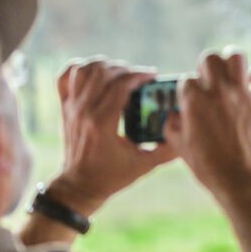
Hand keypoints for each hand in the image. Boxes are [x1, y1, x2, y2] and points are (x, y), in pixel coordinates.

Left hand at [50, 58, 176, 214]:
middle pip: (103, 73)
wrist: (80, 185)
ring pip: (84, 69)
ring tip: (120, 72)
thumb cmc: (112, 177)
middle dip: (126, 69)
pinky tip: (95, 72)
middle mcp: (84, 111)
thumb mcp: (144, 165)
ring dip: (105, 65)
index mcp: (102, 124)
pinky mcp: (64, 106)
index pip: (120, 85)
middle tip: (140, 77)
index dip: (139, 75)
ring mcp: (71, 107)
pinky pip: (65, 76)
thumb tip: (186, 131)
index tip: (153, 76)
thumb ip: (167, 150)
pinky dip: (80, 67)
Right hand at [164, 49, 250, 197]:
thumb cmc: (208, 168)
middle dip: (207, 66)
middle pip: (210, 57)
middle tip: (211, 80)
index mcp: (195, 102)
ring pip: (237, 56)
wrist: (240, 182)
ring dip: (232, 62)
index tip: (193, 100)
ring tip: (231, 74)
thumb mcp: (181, 148)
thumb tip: (173, 114)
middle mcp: (218, 93)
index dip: (189, 89)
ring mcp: (242, 96)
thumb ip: (172, 126)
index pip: (187, 79)